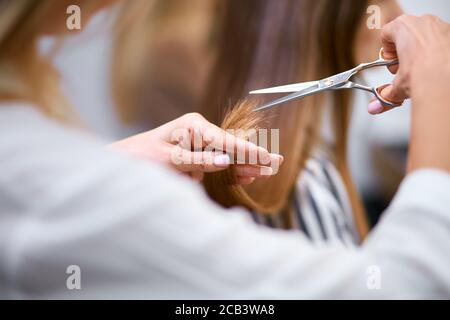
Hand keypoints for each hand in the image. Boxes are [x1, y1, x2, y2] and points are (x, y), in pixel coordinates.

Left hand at [109, 113, 282, 183]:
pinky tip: (245, 174)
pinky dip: (229, 169)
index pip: (227, 141)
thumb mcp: (170, 160)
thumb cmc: (141, 157)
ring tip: (265, 170)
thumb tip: (226, 161)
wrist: (122, 161)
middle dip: (252, 156)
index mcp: (194, 126)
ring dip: (244, 164)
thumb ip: (199, 160)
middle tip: (278, 162)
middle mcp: (198, 131)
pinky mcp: (194, 153)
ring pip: (227, 154)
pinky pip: (216, 161)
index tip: (270, 158)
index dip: (250, 152)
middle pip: (231, 146)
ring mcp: (197, 142)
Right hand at [370, 14, 449, 172]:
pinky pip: (439, 44)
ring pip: (423, 40)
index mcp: (403, 28)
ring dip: (418, 57)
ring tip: (418, 74)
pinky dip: (435, 58)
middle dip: (401, 56)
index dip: (384, 52)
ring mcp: (441, 28)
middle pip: (405, 37)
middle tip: (402, 72)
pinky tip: (433, 73)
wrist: (448, 75)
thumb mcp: (397, 87)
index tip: (388, 66)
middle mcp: (423, 23)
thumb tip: (372, 109)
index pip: (386, 33)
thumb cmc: (423, 74)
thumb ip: (383, 96)